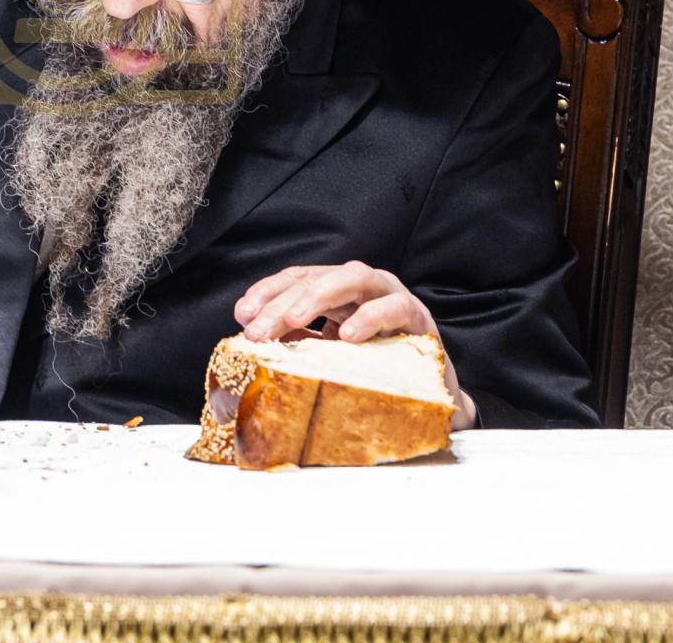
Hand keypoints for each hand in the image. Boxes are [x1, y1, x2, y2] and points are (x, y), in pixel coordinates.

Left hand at [234, 261, 477, 429]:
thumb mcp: (329, 357)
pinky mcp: (418, 315)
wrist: (430, 396)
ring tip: (294, 319)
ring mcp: (389, 295)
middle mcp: (361, 286)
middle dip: (282, 302)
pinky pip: (394, 306)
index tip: (242, 314)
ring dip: (319, 295)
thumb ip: (297, 346)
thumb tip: (252, 346)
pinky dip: (370, 317)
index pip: (296, 279)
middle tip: (258, 329)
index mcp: (336, 293)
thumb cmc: (375, 371)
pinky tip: (348, 334)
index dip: (266, 292)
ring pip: (354, 277)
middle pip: (316, 278)